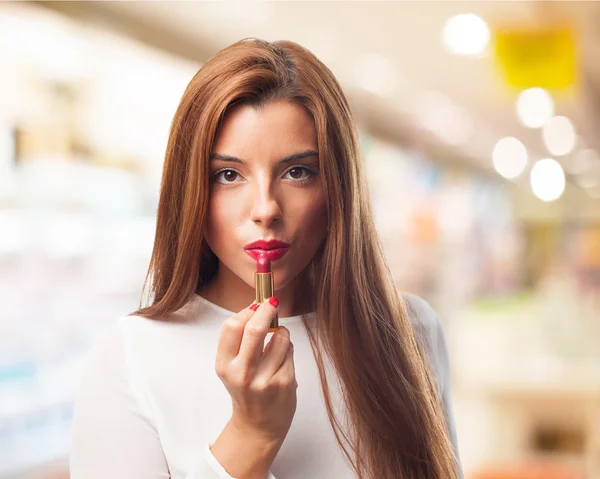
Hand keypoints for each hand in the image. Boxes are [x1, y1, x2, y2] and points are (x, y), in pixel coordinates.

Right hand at [215, 297, 296, 442]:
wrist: (258, 426)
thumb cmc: (246, 389)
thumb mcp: (232, 366)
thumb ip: (240, 338)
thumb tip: (259, 304)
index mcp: (224, 365)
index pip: (231, 327)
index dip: (247, 310)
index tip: (257, 303)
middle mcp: (241, 373)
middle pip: (255, 329)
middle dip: (267, 309)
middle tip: (273, 302)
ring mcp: (264, 380)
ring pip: (280, 337)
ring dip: (281, 333)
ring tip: (277, 344)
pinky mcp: (284, 383)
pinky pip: (290, 351)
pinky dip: (288, 350)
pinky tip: (282, 363)